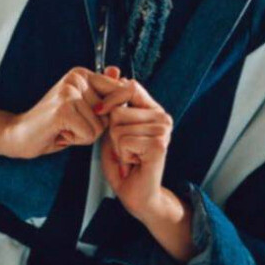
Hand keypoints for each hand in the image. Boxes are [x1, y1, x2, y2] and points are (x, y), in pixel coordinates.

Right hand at [3, 67, 110, 158]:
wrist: (19, 134)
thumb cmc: (54, 125)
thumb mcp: (82, 108)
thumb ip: (102, 92)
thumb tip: (122, 74)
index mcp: (82, 74)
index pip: (117, 93)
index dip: (104, 115)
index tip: (80, 116)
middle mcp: (76, 78)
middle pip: (109, 114)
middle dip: (92, 127)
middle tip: (69, 124)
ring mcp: (69, 92)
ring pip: (100, 127)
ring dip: (83, 135)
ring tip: (64, 128)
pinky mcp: (63, 109)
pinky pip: (89, 134)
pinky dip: (75, 140)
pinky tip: (59, 132)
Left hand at [94, 65, 174, 216]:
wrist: (137, 195)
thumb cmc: (124, 163)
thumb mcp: (113, 128)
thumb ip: (113, 102)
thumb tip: (112, 68)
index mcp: (153, 109)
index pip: (130, 86)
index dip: (110, 98)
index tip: (101, 113)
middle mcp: (162, 117)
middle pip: (119, 109)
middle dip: (112, 132)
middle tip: (124, 149)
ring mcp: (163, 130)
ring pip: (119, 126)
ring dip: (116, 146)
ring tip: (129, 156)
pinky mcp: (159, 144)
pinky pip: (124, 140)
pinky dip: (122, 155)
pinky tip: (133, 163)